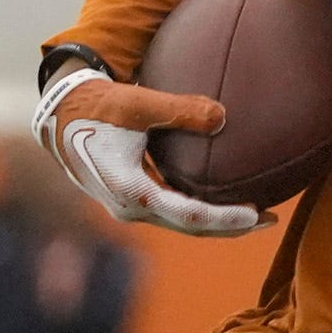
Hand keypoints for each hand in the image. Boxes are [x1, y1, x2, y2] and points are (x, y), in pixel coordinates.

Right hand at [32, 67, 261, 236]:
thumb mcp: (137, 103)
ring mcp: (130, 208)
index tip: (257, 213)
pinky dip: (201, 210)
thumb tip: (223, 115)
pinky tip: (224, 200)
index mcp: (132, 191)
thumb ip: (179, 109)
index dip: (226, 218)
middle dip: (233, 227)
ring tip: (257, 214)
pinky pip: (174, 212)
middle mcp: (131, 209)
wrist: (59, 117)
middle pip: (192, 229)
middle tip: (271, 219)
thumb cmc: (96, 106)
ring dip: (220, 221)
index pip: (190, 216)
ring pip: (183, 224)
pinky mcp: (132, 201)